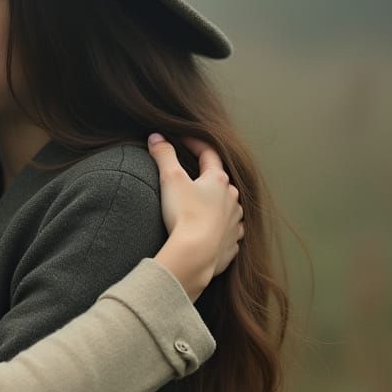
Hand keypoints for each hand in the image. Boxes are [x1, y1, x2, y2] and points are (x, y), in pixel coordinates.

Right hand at [148, 133, 243, 300]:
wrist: (196, 254)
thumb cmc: (185, 214)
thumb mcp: (170, 179)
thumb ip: (164, 155)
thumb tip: (156, 137)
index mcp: (218, 180)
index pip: (208, 154)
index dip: (195, 144)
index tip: (183, 140)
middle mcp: (232, 199)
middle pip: (220, 181)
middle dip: (206, 177)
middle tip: (191, 176)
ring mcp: (234, 222)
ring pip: (227, 207)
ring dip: (216, 204)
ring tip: (201, 206)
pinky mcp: (232, 243)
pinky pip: (228, 232)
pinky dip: (219, 228)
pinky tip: (210, 232)